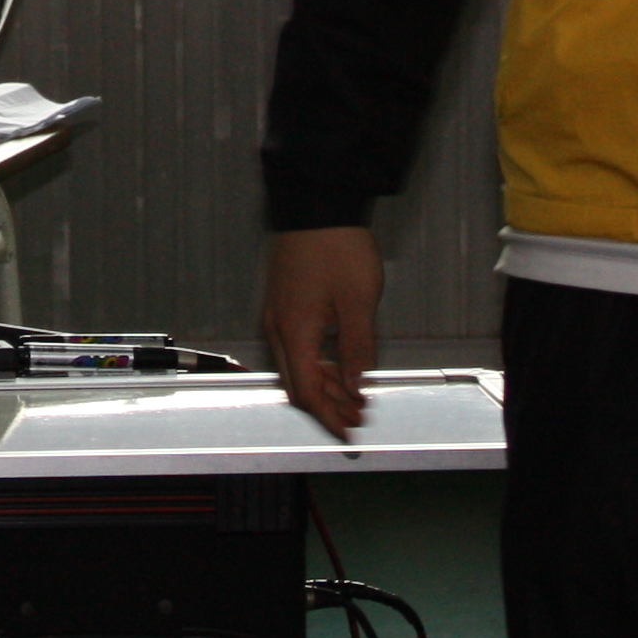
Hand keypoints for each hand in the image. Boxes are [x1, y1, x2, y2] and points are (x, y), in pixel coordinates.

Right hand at [263, 225, 382, 435]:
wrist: (317, 203)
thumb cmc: (335, 245)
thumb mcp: (358, 302)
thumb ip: (358, 350)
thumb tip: (359, 386)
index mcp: (295, 331)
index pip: (309, 392)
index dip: (330, 418)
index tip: (349, 434)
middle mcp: (279, 328)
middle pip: (297, 385)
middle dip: (327, 408)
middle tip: (356, 419)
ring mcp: (278, 315)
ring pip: (297, 368)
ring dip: (324, 387)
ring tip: (355, 395)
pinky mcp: (284, 304)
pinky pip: (297, 348)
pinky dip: (318, 365)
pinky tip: (340, 365)